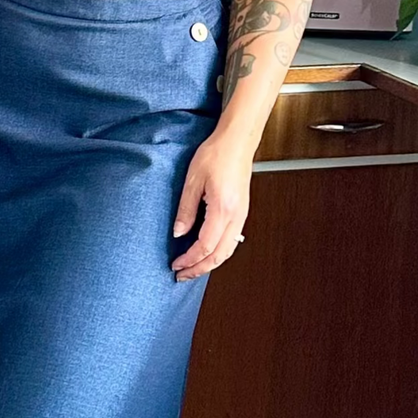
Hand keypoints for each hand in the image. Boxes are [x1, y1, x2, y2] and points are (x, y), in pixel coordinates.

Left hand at [170, 124, 252, 280]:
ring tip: (192, 268)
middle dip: (199, 269)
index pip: (205, 246)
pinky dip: (218, 252)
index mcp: (222, 210)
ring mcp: (241, 215)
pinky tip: (206, 253)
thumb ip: (185, 210)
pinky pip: (231, 240)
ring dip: (210, 263)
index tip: (175, 265)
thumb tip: (178, 233)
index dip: (189, 260)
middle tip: (182, 275)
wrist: (237, 142)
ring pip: (227, 250)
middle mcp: (236, 216)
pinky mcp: (241, 212)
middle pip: (219, 255)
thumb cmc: (216, 155)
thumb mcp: (192, 181)